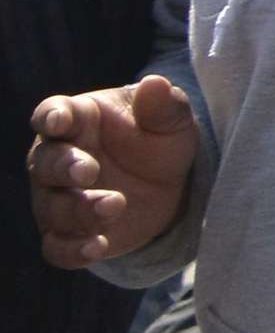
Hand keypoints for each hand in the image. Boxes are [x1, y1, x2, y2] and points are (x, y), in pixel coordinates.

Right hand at [29, 74, 198, 265]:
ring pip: (52, 208)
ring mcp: (58, 200)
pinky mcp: (69, 234)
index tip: (59, 120)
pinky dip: (73, 250)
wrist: (168, 183)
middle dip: (63, 167)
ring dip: (79, 209)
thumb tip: (155, 83)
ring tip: (115, 205)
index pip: (51, 114)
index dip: (51, 116)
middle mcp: (57, 160)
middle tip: (89, 170)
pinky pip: (57, 247)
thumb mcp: (171, 119)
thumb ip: (163, 104)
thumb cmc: (158, 138)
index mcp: (77, 120)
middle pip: (45, 163)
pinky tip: (96, 247)